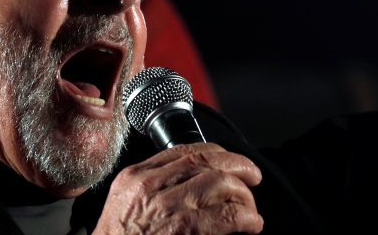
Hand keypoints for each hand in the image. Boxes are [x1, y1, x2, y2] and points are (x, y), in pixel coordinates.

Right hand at [94, 143, 263, 234]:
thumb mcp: (125, 206)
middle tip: (252, 177)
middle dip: (237, 166)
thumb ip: (151, 189)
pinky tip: (251, 224)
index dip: (216, 152)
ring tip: (251, 208)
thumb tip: (190, 183)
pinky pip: (226, 214)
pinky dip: (246, 217)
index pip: (184, 150)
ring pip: (220, 183)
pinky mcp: (182, 228)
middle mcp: (150, 186)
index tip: (230, 159)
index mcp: (135, 177)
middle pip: (206, 160)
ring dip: (244, 195)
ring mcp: (165, 207)